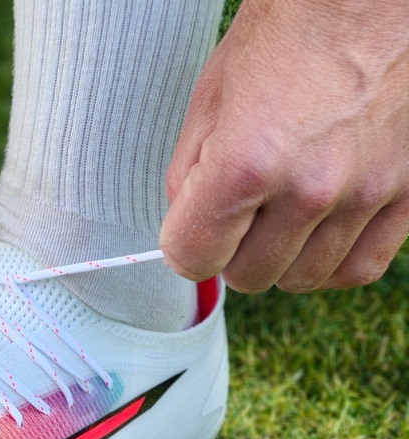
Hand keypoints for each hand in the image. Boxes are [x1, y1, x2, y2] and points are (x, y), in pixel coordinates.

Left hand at [161, 0, 408, 292]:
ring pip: (303, 277)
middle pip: (248, 275)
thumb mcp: (210, 97)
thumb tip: (185, 224)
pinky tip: (317, 233)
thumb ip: (187, 173)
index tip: (190, 232)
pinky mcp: (407, 193)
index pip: (193, 258)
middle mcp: (310, 188)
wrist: (366, 1)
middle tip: (237, 215)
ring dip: (282, 256)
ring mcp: (364, 194)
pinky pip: (361, 267)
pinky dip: (331, 260)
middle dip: (232, 250)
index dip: (185, 246)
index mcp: (247, 163)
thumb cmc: (289, 34)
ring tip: (278, 216)